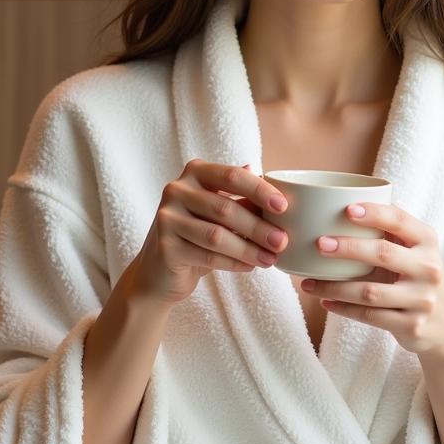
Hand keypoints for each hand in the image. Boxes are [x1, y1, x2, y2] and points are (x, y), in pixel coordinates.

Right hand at [132, 160, 288, 305]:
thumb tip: (274, 185)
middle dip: (258, 227)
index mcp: (194, 173)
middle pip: (225, 208)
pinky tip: (250, 267)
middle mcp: (176, 190)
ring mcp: (167, 218)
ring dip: (249, 249)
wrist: (159, 271)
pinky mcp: (165, 247)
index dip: (260, 190)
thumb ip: (243, 198)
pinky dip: (233, 263)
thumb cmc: (198, 234)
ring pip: (217, 235)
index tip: (284, 207)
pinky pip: (207, 256)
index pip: (231, 175)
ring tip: (271, 259)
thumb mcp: (220, 212)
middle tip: (282, 241)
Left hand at [299, 203, 443, 356]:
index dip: (374, 213)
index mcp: (427, 242)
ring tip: (309, 283)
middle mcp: (429, 268)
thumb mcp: (415, 252)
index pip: (400, 220)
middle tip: (320, 244)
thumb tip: (339, 207)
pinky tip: (326, 301)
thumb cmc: (417, 278)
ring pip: (369, 291)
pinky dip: (344, 308)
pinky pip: (370, 316)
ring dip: (334, 287)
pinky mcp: (412, 326)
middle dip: (348, 248)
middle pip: (382, 253)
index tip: (347, 209)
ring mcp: (422, 299)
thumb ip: (390, 232)